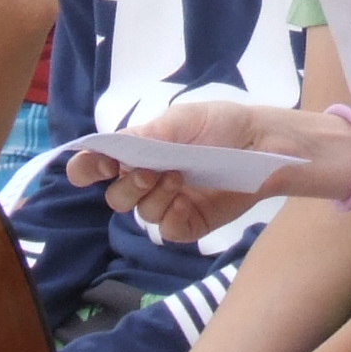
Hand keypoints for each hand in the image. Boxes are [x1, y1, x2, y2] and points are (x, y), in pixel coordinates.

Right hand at [68, 100, 350, 242]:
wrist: (264, 144)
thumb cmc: (222, 124)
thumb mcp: (184, 120)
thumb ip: (147, 135)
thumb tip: (109, 145)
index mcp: (138, 152)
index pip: (93, 167)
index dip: (86, 169)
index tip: (93, 168)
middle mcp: (146, 181)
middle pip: (114, 198)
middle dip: (127, 186)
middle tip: (150, 171)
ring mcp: (168, 204)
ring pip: (140, 216)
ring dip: (153, 198)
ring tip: (179, 177)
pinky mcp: (190, 223)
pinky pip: (167, 232)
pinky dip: (171, 219)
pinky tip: (185, 202)